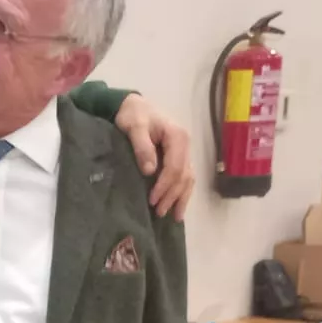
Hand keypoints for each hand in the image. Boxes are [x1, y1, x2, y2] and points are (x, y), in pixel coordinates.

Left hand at [114, 94, 195, 219]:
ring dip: (180, 198)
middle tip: (159, 212)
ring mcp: (184, 152)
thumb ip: (142, 147)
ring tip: (172, 216)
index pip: (175, 167)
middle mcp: (185, 145)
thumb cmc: (133, 115)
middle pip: (183, 175)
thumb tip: (150, 171)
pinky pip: (185, 177)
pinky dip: (183, 192)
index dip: (164, 185)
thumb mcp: (134, 127)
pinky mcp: (178, 157)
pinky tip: (178, 207)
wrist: (134, 106)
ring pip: (188, 179)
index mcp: (177, 137)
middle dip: (172, 195)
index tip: (152, 200)